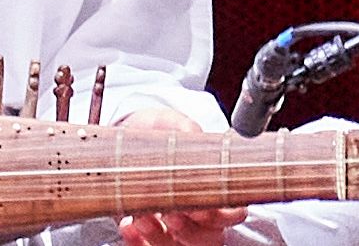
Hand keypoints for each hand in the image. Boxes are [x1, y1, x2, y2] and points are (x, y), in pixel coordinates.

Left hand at [115, 107, 246, 245]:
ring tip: (141, 217)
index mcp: (215, 188)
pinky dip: (136, 243)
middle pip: (208, 237)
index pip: (232, 212)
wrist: (126, 142)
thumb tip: (191, 132)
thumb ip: (182, 127)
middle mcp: (199, 216)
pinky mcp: (147, 236)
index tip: (201, 204)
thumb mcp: (169, 124)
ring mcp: (174, 230)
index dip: (221, 214)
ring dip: (159, 236)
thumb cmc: (157, 135)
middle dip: (189, 229)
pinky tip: (127, 227)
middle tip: (170, 213)